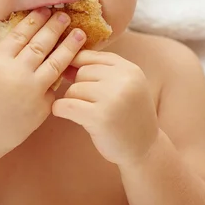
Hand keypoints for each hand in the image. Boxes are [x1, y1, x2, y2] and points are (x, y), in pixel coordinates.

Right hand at [0, 8, 85, 160]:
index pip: (21, 34)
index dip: (34, 20)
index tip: (44, 10)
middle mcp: (18, 73)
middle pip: (42, 43)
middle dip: (55, 27)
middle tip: (65, 15)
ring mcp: (32, 91)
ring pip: (56, 63)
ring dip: (69, 46)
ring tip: (80, 34)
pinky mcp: (42, 108)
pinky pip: (55, 87)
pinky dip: (62, 75)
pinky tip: (71, 64)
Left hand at [52, 50, 158, 166]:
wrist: (144, 148)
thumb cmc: (127, 115)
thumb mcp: (122, 86)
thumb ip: (99, 70)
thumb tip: (64, 58)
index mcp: (129, 69)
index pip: (92, 56)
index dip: (78, 64)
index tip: (72, 75)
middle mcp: (124, 80)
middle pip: (82, 72)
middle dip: (78, 86)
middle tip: (87, 102)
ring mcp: (112, 98)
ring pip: (74, 89)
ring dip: (72, 100)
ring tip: (85, 112)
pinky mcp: (100, 117)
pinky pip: (67, 105)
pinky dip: (60, 109)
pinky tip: (63, 113)